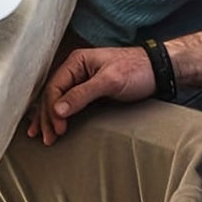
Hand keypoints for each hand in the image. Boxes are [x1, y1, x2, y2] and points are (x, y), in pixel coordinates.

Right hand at [26, 44, 155, 145]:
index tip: (58, 128)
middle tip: (47, 139)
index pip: (54, 86)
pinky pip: (69, 103)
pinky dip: (60, 115)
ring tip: (43, 136)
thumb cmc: (135, 70)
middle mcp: (75, 70)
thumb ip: (82, 94)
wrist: (158, 69)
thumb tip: (57, 110)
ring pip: (58, 100)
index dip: (52, 108)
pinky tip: (54, 124)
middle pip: (53, 94)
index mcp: (76, 62)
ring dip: (49, 117)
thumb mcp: (109, 81)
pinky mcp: (90, 92)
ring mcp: (81, 80)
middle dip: (47, 116)